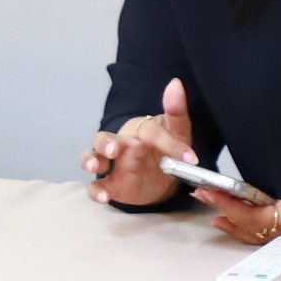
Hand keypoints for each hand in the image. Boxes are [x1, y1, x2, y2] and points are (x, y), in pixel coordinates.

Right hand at [84, 77, 197, 207]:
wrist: (162, 178)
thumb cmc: (165, 149)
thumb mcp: (177, 132)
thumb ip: (176, 111)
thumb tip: (175, 83)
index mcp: (138, 130)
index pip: (150, 132)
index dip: (170, 143)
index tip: (190, 157)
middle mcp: (120, 144)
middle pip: (104, 138)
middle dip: (107, 143)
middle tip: (115, 149)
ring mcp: (111, 165)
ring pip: (92, 157)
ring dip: (90, 160)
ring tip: (94, 166)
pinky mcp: (110, 185)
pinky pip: (96, 187)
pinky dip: (96, 192)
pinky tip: (104, 197)